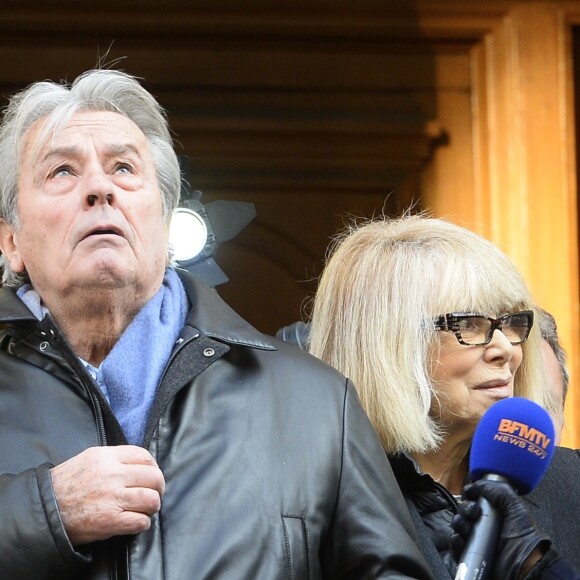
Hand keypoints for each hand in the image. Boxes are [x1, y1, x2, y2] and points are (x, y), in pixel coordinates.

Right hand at [50, 445, 165, 544]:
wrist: (44, 510)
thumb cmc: (67, 484)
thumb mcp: (90, 458)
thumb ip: (115, 458)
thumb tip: (140, 464)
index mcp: (107, 457)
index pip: (145, 456)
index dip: (153, 467)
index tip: (152, 476)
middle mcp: (112, 475)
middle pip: (154, 477)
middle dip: (158, 487)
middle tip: (154, 494)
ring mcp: (112, 498)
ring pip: (151, 499)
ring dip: (152, 506)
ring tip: (145, 509)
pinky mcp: (110, 521)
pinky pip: (141, 521)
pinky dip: (143, 523)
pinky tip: (136, 522)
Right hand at [450, 480, 550, 579]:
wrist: (525, 564)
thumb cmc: (525, 537)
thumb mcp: (515, 505)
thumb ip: (497, 490)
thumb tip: (475, 485)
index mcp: (493, 514)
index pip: (473, 500)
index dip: (470, 496)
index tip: (471, 494)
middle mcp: (483, 526)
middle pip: (463, 512)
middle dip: (464, 508)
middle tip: (474, 512)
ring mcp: (476, 541)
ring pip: (458, 527)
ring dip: (458, 523)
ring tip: (466, 526)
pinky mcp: (470, 556)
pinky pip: (455, 546)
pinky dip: (454, 541)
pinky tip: (461, 538)